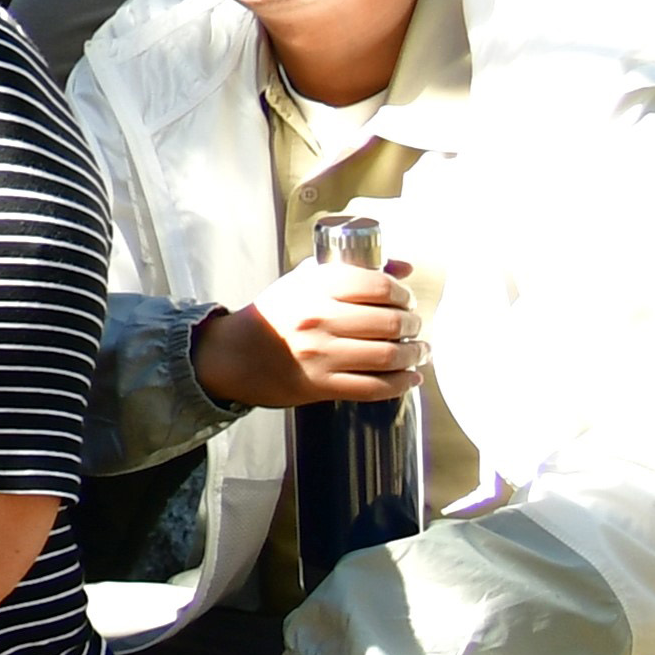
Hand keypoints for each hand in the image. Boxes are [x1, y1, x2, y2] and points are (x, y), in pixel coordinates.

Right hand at [209, 254, 421, 408]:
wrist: (235, 354)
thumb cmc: (276, 314)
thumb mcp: (304, 280)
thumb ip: (351, 268)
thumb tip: (403, 267)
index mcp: (314, 287)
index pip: (377, 285)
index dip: (402, 294)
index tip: (406, 300)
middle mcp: (318, 319)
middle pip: (389, 322)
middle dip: (413, 325)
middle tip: (415, 327)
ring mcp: (320, 355)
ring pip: (388, 356)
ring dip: (414, 355)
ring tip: (419, 352)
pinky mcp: (321, 385)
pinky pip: (374, 387)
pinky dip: (401, 384)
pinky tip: (410, 379)